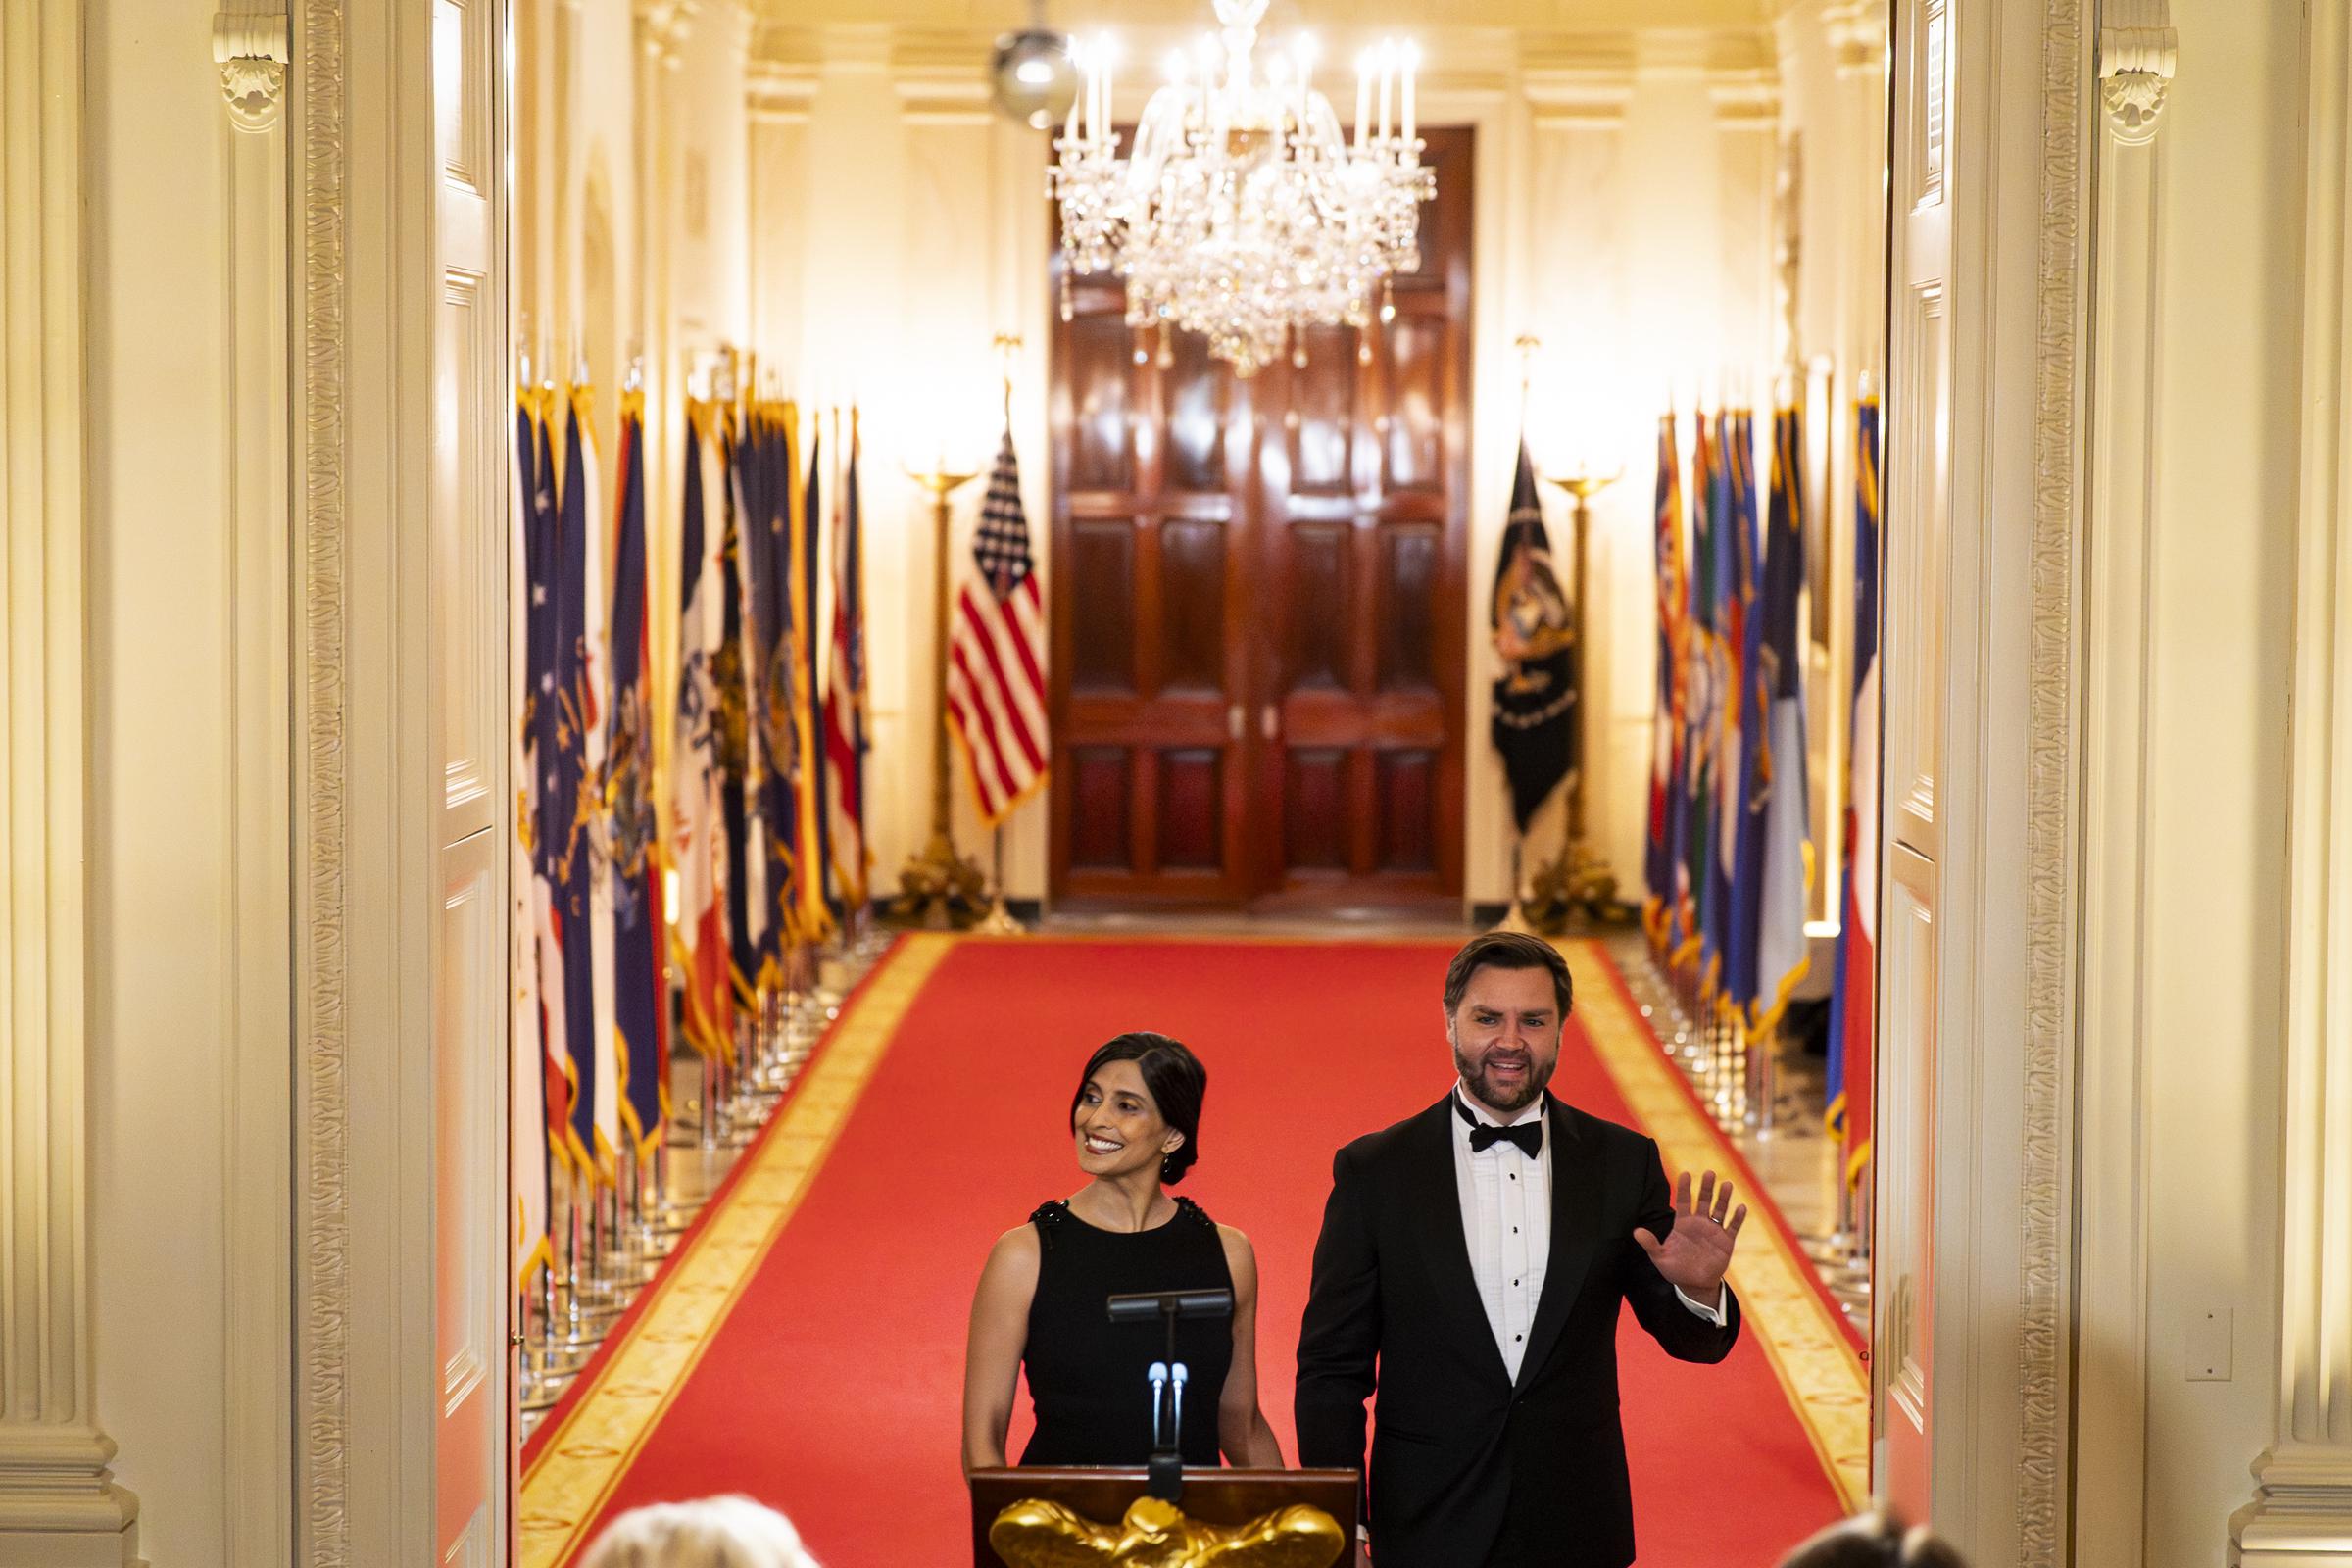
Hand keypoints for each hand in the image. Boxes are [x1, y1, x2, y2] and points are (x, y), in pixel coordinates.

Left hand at [1632, 1169, 1746, 1298]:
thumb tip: (1635, 1232)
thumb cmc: (1675, 1269)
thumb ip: (1650, 1243)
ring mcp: (1713, 1231)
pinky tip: (1741, 1207)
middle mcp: (1699, 1223)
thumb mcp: (1660, 1257)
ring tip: (1727, 1184)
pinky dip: (1737, 1218)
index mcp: (1682, 1224)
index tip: (1686, 1174)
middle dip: (1707, 1187)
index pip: (1684, 1201)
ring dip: (1724, 1198)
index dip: (1685, 1188)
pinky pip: (1732, 1227)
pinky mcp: (1726, 1241)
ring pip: (1720, 1210)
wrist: (1694, 1285)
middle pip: (1704, 1200)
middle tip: (1709, 1173)